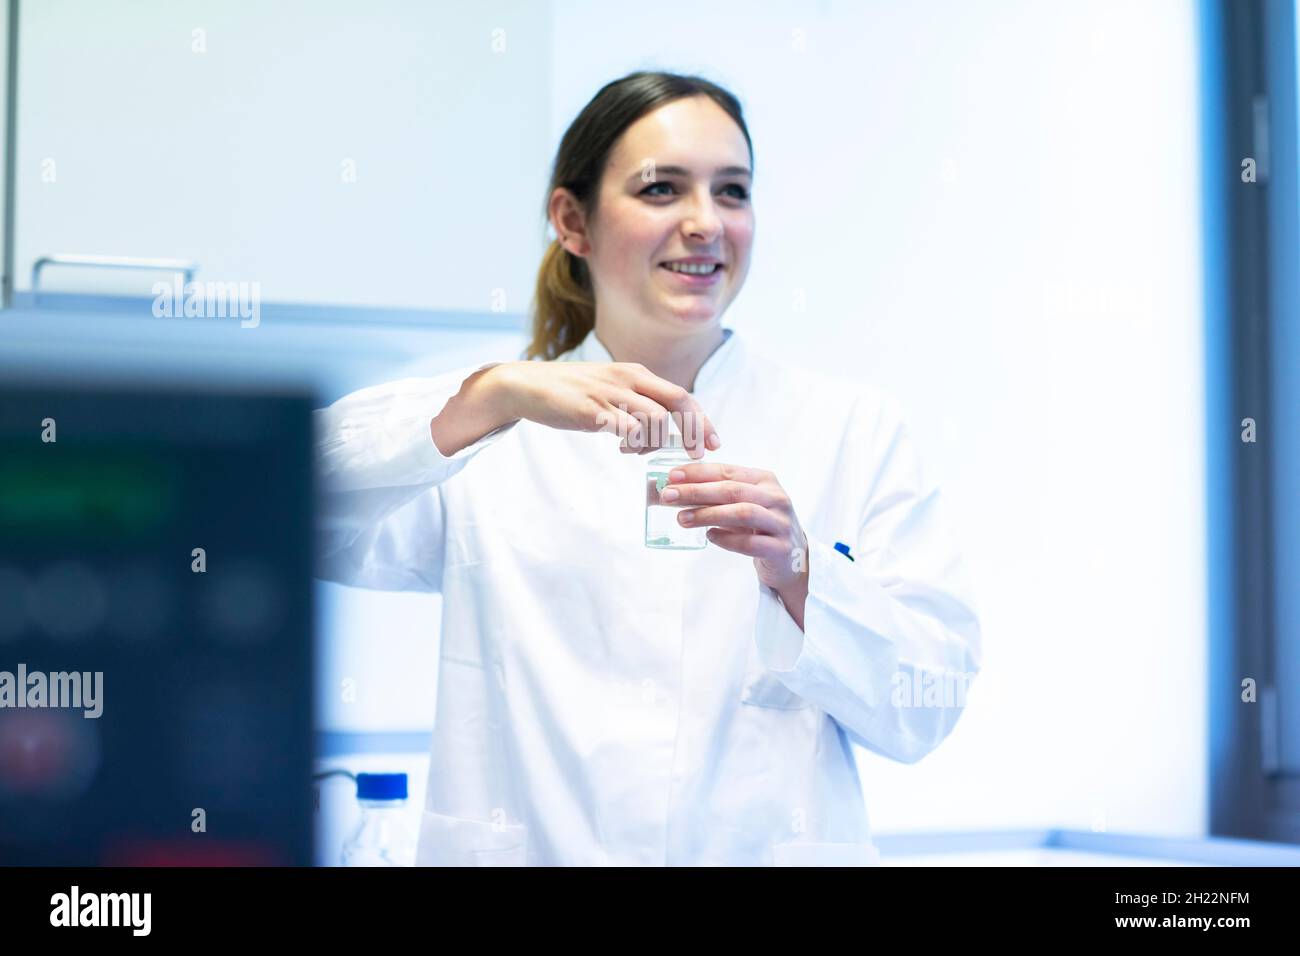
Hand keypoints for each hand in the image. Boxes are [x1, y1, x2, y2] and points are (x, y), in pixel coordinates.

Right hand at [489, 360, 720, 458]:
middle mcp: (628, 378)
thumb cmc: (571, 392)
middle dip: (696, 430)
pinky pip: (627, 428)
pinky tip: (624, 448)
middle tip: (699, 455)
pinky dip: (634, 443)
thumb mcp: (611, 390)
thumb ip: (636, 404)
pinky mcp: (592, 409)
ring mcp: (610, 393)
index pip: (682, 395)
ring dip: (656, 441)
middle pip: (678, 401)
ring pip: (655, 418)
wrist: (528, 385)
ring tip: (639, 450)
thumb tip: (661, 429)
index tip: (713, 442)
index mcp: (636, 374)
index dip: (702, 420)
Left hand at [661, 462, 809, 593]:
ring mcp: (781, 523)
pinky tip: (710, 537)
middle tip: (668, 496)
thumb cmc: (761, 526)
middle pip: (732, 490)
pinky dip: (727, 539)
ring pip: (742, 513)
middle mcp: (776, 498)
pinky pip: (750, 543)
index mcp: (765, 480)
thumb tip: (676, 490)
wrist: (792, 558)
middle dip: (697, 491)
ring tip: (683, 518)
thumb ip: (717, 497)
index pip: (728, 471)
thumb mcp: (743, 504)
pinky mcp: (780, 548)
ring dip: (708, 514)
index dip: (699, 472)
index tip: (672, 476)